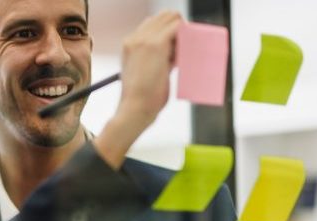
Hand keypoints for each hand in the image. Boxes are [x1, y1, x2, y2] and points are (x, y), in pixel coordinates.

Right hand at [95, 10, 182, 167]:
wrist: (134, 109)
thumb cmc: (141, 99)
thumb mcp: (145, 73)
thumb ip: (157, 58)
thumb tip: (176, 52)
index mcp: (129, 44)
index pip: (153, 24)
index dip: (169, 32)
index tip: (177, 50)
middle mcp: (134, 38)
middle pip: (164, 16)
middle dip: (178, 28)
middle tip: (183, 50)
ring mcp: (144, 40)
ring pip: (173, 17)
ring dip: (183, 32)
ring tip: (182, 54)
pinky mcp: (156, 44)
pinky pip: (178, 28)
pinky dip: (186, 36)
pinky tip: (185, 53)